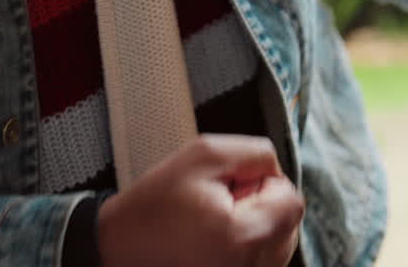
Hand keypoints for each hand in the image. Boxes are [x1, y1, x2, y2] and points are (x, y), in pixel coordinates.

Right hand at [97, 135, 304, 266]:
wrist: (115, 248)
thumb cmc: (152, 207)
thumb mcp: (202, 155)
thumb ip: (255, 153)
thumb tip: (277, 170)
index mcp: (244, 235)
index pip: (292, 200)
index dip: (265, 183)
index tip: (235, 185)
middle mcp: (250, 266)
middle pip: (288, 222)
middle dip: (261, 204)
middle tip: (219, 203)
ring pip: (277, 241)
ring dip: (255, 224)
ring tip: (213, 222)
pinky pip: (261, 258)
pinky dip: (246, 244)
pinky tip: (214, 239)